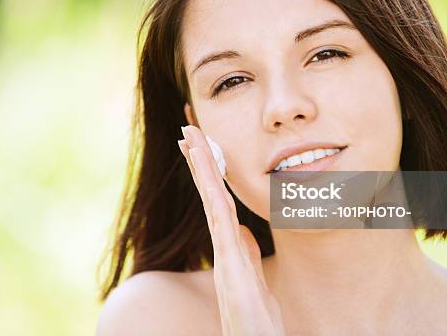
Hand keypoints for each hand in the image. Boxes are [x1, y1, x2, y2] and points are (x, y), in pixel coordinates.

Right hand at [178, 125, 285, 335]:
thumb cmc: (257, 323)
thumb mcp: (256, 282)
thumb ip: (247, 256)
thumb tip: (243, 233)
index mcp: (232, 250)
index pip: (220, 202)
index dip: (211, 173)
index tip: (203, 147)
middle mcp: (224, 250)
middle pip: (211, 196)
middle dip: (201, 162)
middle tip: (189, 131)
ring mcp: (226, 259)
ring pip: (213, 205)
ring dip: (203, 172)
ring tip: (192, 142)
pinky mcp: (231, 270)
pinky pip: (222, 228)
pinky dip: (215, 201)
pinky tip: (212, 180)